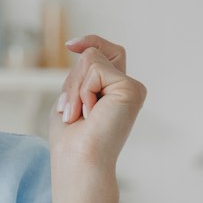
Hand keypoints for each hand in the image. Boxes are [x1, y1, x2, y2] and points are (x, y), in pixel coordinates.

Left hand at [47, 35, 142, 202]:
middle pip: (94, 53)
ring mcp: (132, 88)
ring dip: (74, 87)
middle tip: (72, 112)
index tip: (70, 45)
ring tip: (80, 115)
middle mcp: (128, 88)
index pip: (107, 53)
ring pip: (91, 58)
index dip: (91, 42)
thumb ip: (81, 74)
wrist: (78, 160)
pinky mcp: (132, 89)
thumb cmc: (71, 139)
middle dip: (73, 78)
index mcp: (115, 92)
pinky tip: (90, 113)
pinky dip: (83, 89)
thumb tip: (81, 48)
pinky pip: (95, 68)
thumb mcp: (71, 98)